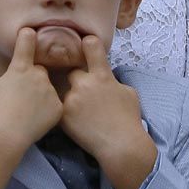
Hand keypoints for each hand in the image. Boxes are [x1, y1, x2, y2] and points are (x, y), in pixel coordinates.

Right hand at [0, 28, 62, 152]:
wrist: (4, 136)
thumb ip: (2, 80)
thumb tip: (6, 81)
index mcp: (20, 68)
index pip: (26, 42)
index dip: (27, 36)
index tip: (30, 32)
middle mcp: (38, 74)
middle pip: (39, 71)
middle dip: (33, 80)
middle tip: (23, 98)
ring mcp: (50, 90)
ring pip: (47, 89)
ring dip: (41, 96)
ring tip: (29, 113)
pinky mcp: (58, 107)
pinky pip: (54, 106)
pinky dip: (48, 112)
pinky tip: (37, 122)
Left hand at [61, 36, 156, 188]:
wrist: (121, 146)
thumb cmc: (129, 120)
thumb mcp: (128, 93)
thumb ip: (114, 81)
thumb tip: (108, 79)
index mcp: (102, 75)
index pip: (91, 46)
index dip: (87, 43)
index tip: (84, 43)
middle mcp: (84, 83)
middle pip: (72, 71)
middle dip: (76, 79)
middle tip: (82, 91)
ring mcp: (72, 98)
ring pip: (64, 90)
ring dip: (70, 97)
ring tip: (78, 111)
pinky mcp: (63, 115)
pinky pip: (59, 107)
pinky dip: (64, 112)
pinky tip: (73, 121)